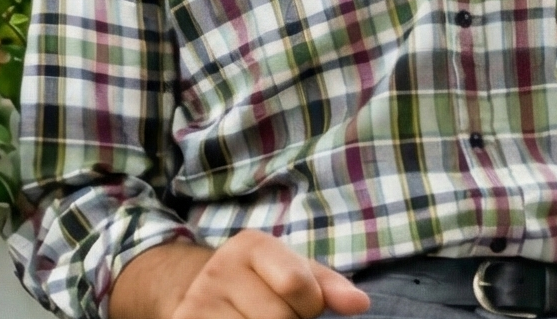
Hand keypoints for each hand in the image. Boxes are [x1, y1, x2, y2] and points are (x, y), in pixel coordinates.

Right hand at [111, 231, 371, 318]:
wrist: (204, 293)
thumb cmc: (263, 283)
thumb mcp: (296, 272)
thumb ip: (329, 286)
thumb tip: (360, 304)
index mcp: (251, 245)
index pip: (297, 284)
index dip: (310, 304)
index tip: (303, 304)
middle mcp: (218, 269)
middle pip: (278, 318)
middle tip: (279, 315)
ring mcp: (197, 302)